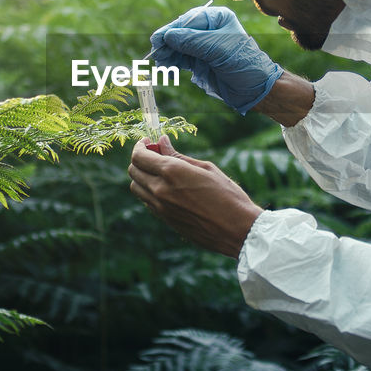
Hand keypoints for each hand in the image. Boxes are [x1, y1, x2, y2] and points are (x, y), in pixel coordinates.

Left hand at [127, 135, 262, 258]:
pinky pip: (147, 201)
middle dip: (140, 159)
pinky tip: (167, 188)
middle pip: (133, 171)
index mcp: (171, 172)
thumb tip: (161, 142)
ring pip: (136, 187)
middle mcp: (160, 190)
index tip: (148, 142)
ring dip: (142, 176)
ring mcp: (160, 207)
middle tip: (155, 154)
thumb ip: (178, 155)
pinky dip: (149, 191)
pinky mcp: (165, 220)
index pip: (139, 156)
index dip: (140, 146)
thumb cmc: (227, 195)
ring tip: (161, 172)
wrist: (236, 229)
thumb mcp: (206, 168)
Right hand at [150, 5, 281, 114]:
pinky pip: (181, 59)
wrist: (255, 89)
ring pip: (178, 47)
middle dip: (168, 43)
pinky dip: (172, 64)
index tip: (158, 39)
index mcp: (217, 18)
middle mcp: (209, 29)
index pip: (188, 20)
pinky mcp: (200, 60)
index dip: (172, 29)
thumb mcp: (218, 49)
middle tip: (156, 55)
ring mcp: (204, 45)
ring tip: (161, 65)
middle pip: (180, 33)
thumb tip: (168, 36)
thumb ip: (192, 41)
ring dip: (168, 55)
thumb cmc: (243, 64)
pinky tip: (168, 70)